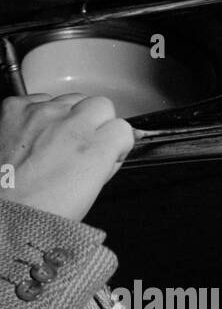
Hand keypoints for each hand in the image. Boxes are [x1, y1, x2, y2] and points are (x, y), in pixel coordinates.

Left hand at [0, 93, 132, 222]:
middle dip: (98, 122)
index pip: (123, 128)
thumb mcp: (90, 193)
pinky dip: (40, 113)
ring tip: (56, 141)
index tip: (109, 151)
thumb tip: (111, 151)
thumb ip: (106, 165)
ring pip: (70, 99)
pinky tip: (36, 136)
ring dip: (69, 116)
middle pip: (101, 105)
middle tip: (84, 144)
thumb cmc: (41, 209)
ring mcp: (41, 112)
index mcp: (93, 150)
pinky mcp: (16, 107)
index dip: (117, 142)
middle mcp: (69, 124)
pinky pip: (39, 99)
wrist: (2, 209)